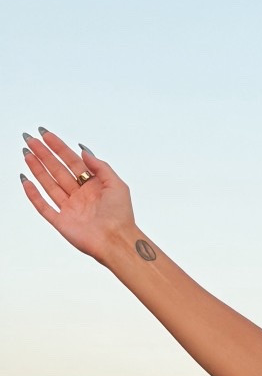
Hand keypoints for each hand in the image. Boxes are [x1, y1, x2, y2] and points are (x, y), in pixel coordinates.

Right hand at [20, 129, 137, 264]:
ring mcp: (69, 208)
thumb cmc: (122, 216)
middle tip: (30, 140)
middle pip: (57, 170)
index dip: (59, 148)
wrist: (117, 241)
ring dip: (37, 169)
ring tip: (27, 154)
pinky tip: (26, 181)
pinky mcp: (61, 222)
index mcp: (93, 186)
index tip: (46, 135)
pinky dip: (33, 194)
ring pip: (49, 184)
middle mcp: (80, 196)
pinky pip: (43, 206)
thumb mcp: (117, 185)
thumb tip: (83, 151)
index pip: (72, 162)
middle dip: (44, 154)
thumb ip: (100, 167)